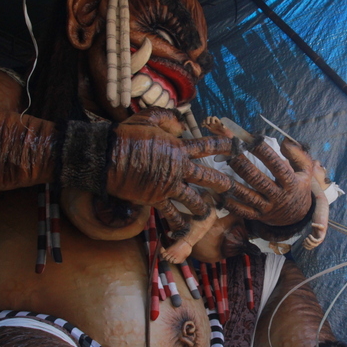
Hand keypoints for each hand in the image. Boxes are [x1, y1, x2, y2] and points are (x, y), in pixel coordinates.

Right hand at [106, 114, 235, 215]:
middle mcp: (179, 168)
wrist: (108, 157)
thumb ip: (167, 119)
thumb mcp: (148, 118)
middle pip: (208, 177)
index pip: (207, 146)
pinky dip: (177, 222)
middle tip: (230, 187)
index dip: (225, 146)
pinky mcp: (157, 199)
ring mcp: (169, 186)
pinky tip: (182, 228)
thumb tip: (180, 123)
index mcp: (179, 148)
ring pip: (194, 200)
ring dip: (203, 207)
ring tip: (209, 212)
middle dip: (222, 183)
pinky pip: (172, 214)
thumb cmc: (127, 135)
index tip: (238, 147)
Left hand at [222, 137, 312, 225]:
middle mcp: (279, 196)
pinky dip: (229, 203)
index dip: (264, 153)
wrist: (298, 216)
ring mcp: (268, 207)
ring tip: (219, 170)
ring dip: (232, 183)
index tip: (251, 140)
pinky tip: (218, 192)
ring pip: (248, 196)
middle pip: (258, 180)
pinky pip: (242, 211)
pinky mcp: (258, 216)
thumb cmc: (299, 187)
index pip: (277, 166)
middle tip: (230, 152)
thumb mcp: (306, 170)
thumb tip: (284, 141)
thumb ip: (298, 154)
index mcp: (291, 183)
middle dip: (243, 165)